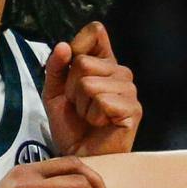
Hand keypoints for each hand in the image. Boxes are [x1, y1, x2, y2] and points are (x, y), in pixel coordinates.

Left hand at [44, 23, 141, 158]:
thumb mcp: (53, 92)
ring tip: (89, 117)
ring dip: (80, 104)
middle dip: (71, 88)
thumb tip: (64, 46)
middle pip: (84, 61)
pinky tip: (99, 124)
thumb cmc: (70, 126)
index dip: (77, 45)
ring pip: (89, 82)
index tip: (69, 66)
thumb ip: (55, 67)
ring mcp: (129, 90)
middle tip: (79, 106)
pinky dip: (91, 115)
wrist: (79, 156)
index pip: (96, 31)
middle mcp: (120, 72)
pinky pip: (101, 100)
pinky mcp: (133, 108)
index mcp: (104, 63)